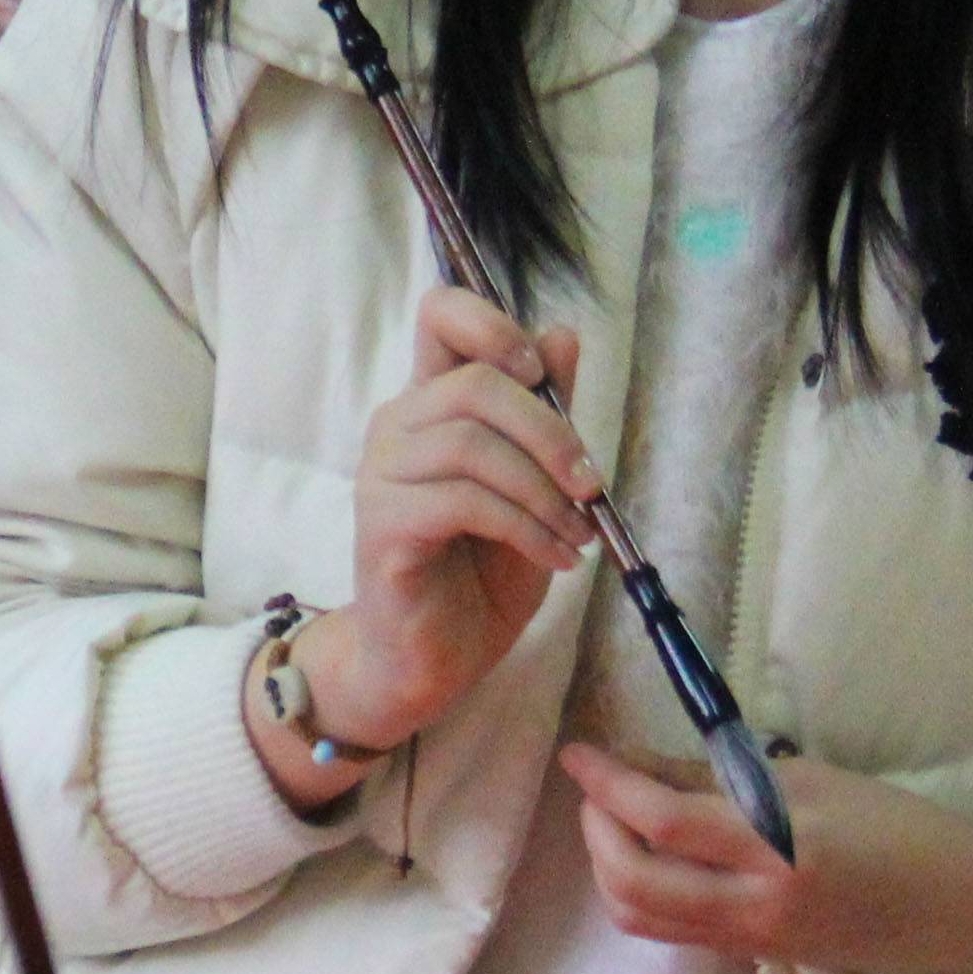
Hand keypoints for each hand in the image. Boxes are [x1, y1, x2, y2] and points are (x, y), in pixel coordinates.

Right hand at [300, 287, 596, 761]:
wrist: (438, 658)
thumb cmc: (482, 570)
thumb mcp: (535, 484)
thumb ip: (546, 415)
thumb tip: (563, 335)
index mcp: (432, 403)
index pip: (440, 315)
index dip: (493, 324)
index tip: (541, 375)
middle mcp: (397, 426)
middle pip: (477, 383)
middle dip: (552, 432)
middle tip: (591, 487)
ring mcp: (381, 474)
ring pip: (472, 444)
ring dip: (544, 493)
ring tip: (577, 537)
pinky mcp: (382, 525)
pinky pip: (462, 502)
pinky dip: (525, 528)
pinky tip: (554, 559)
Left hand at [561, 749, 972, 973]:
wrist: (963, 906)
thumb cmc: (898, 827)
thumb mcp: (812, 782)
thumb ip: (721, 778)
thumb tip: (640, 763)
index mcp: (779, 849)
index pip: (663, 822)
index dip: (607, 786)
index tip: (576, 752)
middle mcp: (756, 905)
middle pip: (633, 882)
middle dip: (595, 832)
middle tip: (596, 788)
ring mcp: (753, 941)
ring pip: (642, 918)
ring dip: (609, 867)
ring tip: (616, 819)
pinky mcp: (756, 959)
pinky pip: (674, 931)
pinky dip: (642, 891)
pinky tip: (653, 854)